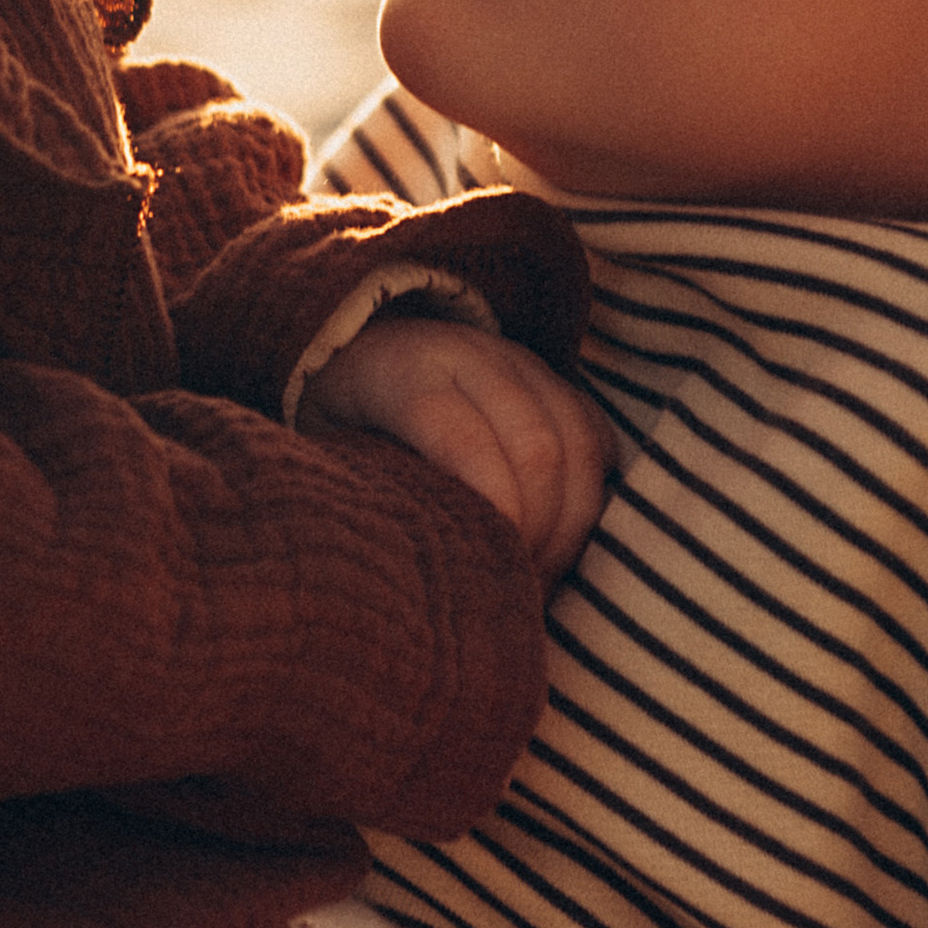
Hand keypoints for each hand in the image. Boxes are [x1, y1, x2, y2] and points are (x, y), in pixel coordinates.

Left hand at [300, 318, 612, 577]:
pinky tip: (562, 542)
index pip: (460, 437)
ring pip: (578, 443)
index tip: (493, 568)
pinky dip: (591, 498)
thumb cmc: (344, 418)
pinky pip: (598, 439)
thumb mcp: (329, 448)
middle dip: (538, 528)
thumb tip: (395, 577)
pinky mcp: (556, 381)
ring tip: (540, 574)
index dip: (490, 506)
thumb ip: (361, 492)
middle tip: (517, 584)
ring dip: (571, 523)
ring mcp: (522, 364)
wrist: (369, 343)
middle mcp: (471, 357)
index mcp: (403, 372)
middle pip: (535, 445)